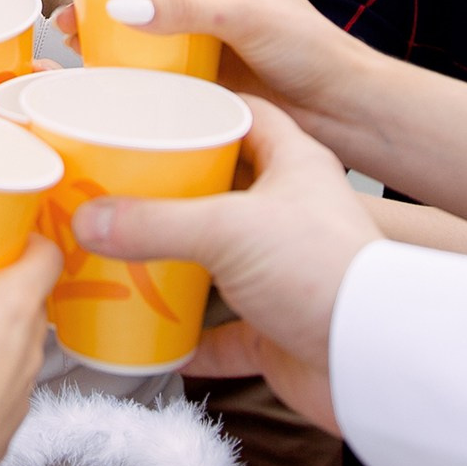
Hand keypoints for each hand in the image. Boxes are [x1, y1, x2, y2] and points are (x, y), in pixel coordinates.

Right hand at [75, 99, 378, 434]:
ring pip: (217, 262)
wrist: (378, 359)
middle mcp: (289, 214)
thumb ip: (153, 222)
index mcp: (292, 164)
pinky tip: (150, 339)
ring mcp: (283, 274)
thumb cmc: (326, 270)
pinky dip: (187, 340)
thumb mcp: (228, 229)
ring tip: (119, 253)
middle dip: (170, 189)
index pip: (242, 116)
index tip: (148, 106)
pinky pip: (222, 335)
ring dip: (174, 264)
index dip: (199, 107)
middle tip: (117, 182)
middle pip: (219, 189)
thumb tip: (88, 219)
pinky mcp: (278, 329)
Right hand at [101, 0, 364, 116]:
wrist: (341, 111)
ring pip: (143, 20)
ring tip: (68, 31)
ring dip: (104, 23)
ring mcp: (205, 32)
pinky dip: (122, 61)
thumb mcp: (248, 15)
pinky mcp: (201, 71)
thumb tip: (123, 5)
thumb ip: (187, 9)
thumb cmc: (315, 49)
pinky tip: (95, 65)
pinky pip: (152, 62)